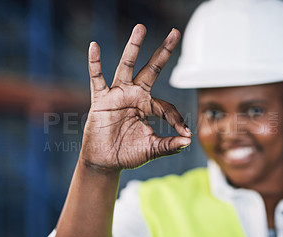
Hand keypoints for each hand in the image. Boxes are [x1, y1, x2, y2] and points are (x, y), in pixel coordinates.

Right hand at [80, 24, 191, 170]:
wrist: (105, 162)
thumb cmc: (128, 154)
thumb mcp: (152, 149)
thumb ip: (169, 145)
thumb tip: (188, 141)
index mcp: (148, 106)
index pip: (167, 106)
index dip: (177, 120)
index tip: (186, 133)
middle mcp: (135, 95)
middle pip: (152, 69)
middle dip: (163, 52)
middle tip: (175, 32)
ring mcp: (118, 95)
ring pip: (126, 66)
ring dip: (133, 48)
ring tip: (141, 28)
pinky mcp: (101, 100)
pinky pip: (97, 79)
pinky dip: (95, 63)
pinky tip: (94, 46)